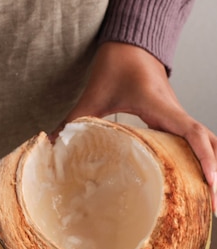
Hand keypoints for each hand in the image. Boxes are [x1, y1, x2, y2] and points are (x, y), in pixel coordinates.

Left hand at [57, 42, 216, 213]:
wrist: (131, 41)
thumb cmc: (116, 64)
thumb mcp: (93, 93)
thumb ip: (74, 119)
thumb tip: (50, 142)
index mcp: (162, 108)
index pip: (192, 134)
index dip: (206, 158)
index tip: (212, 182)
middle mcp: (176, 113)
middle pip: (209, 144)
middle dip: (215, 174)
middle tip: (214, 207)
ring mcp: (177, 116)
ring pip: (207, 142)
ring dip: (212, 167)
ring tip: (212, 200)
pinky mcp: (174, 119)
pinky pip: (196, 141)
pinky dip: (203, 159)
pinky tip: (199, 180)